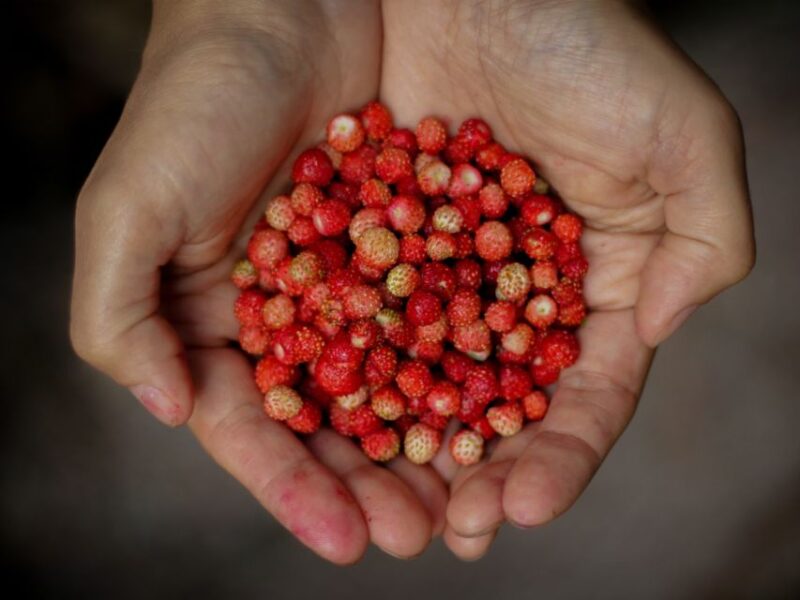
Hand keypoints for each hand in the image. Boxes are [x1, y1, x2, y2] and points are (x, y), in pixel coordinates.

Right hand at [71, 0, 448, 562]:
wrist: (286, 5)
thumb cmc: (192, 100)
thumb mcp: (129, 207)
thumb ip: (121, 317)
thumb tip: (168, 413)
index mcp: (222, 325)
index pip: (259, 430)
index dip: (295, 490)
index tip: (343, 540)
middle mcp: (297, 316)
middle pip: (339, 423)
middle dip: (376, 484)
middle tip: (421, 533)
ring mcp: (363, 284)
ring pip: (402, 383)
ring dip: (431, 446)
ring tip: (471, 500)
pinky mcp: (423, 243)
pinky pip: (452, 316)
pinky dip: (473, 365)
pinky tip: (503, 408)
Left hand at [381, 0, 753, 557]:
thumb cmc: (588, 45)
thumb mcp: (683, 135)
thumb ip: (708, 239)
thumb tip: (663, 327)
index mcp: (595, 286)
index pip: (584, 395)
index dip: (560, 457)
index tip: (521, 504)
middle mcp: (517, 293)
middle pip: (500, 406)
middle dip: (479, 473)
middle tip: (451, 529)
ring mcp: (445, 274)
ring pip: (426, 382)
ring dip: (410, 450)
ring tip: (390, 511)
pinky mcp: (379, 246)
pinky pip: (361, 322)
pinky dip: (350, 375)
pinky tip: (331, 425)